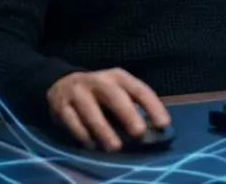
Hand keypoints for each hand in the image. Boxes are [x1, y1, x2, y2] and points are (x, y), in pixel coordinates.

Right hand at [46, 68, 169, 151]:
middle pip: (114, 96)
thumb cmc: (100, 94)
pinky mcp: (61, 105)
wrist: (61, 84)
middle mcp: (98, 80)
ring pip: (90, 111)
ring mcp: (77, 92)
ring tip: (115, 147)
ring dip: (103, 130)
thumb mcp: (117, 92)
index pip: (138, 89)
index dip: (152, 105)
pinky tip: (91, 145)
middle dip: (127, 114)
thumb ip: (132, 107)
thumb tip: (151, 131)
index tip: (164, 123)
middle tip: (139, 133)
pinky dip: (82, 134)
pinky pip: (72, 121)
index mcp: (117, 77)